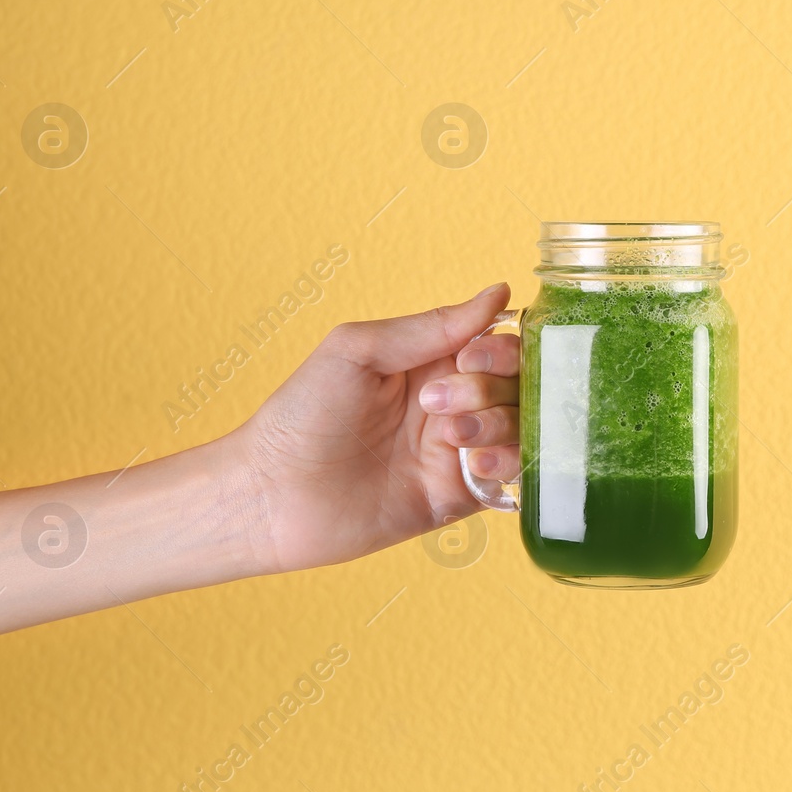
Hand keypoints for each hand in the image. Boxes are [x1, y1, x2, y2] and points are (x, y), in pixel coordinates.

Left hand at [230, 283, 519, 572]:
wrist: (270, 495)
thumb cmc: (301, 415)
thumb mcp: (360, 350)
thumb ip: (432, 326)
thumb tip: (499, 293)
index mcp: (432, 363)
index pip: (500, 346)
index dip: (500, 351)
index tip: (469, 360)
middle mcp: (453, 405)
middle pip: (518, 388)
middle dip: (491, 390)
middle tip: (437, 405)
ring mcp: (457, 452)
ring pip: (521, 431)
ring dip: (499, 427)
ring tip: (453, 439)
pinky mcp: (457, 498)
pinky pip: (510, 480)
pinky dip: (507, 466)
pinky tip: (473, 466)